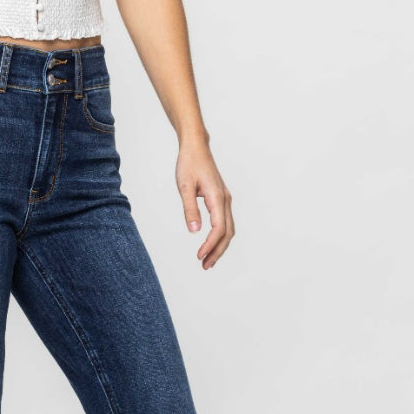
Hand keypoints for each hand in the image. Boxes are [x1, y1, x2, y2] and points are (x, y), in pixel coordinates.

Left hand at [176, 141, 234, 269]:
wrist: (196, 147)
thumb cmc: (189, 164)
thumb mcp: (184, 186)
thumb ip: (189, 209)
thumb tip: (193, 231)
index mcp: (217, 197)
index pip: (218, 228)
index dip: (210, 244)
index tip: (200, 256)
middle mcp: (225, 200)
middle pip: (227, 233)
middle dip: (218, 251)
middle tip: (205, 266)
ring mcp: (225, 200)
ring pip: (228, 229)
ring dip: (220, 246)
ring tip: (207, 260)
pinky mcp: (221, 199)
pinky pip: (225, 222)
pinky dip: (220, 236)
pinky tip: (210, 244)